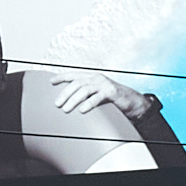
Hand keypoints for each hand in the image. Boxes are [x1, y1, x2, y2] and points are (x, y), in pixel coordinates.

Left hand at [47, 71, 162, 125]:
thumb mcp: (99, 94)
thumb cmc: (115, 100)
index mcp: (92, 77)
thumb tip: (71, 101)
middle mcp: (97, 78)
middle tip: (57, 104)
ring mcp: (104, 84)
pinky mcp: (112, 92)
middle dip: (64, 93)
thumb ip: (87, 94)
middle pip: (76, 83)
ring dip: (73, 99)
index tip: (51, 82)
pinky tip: (82, 110)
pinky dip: (88, 104)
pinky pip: (97, 98)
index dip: (62, 77)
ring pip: (84, 89)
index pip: (74, 75)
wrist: (134, 102)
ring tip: (65, 109)